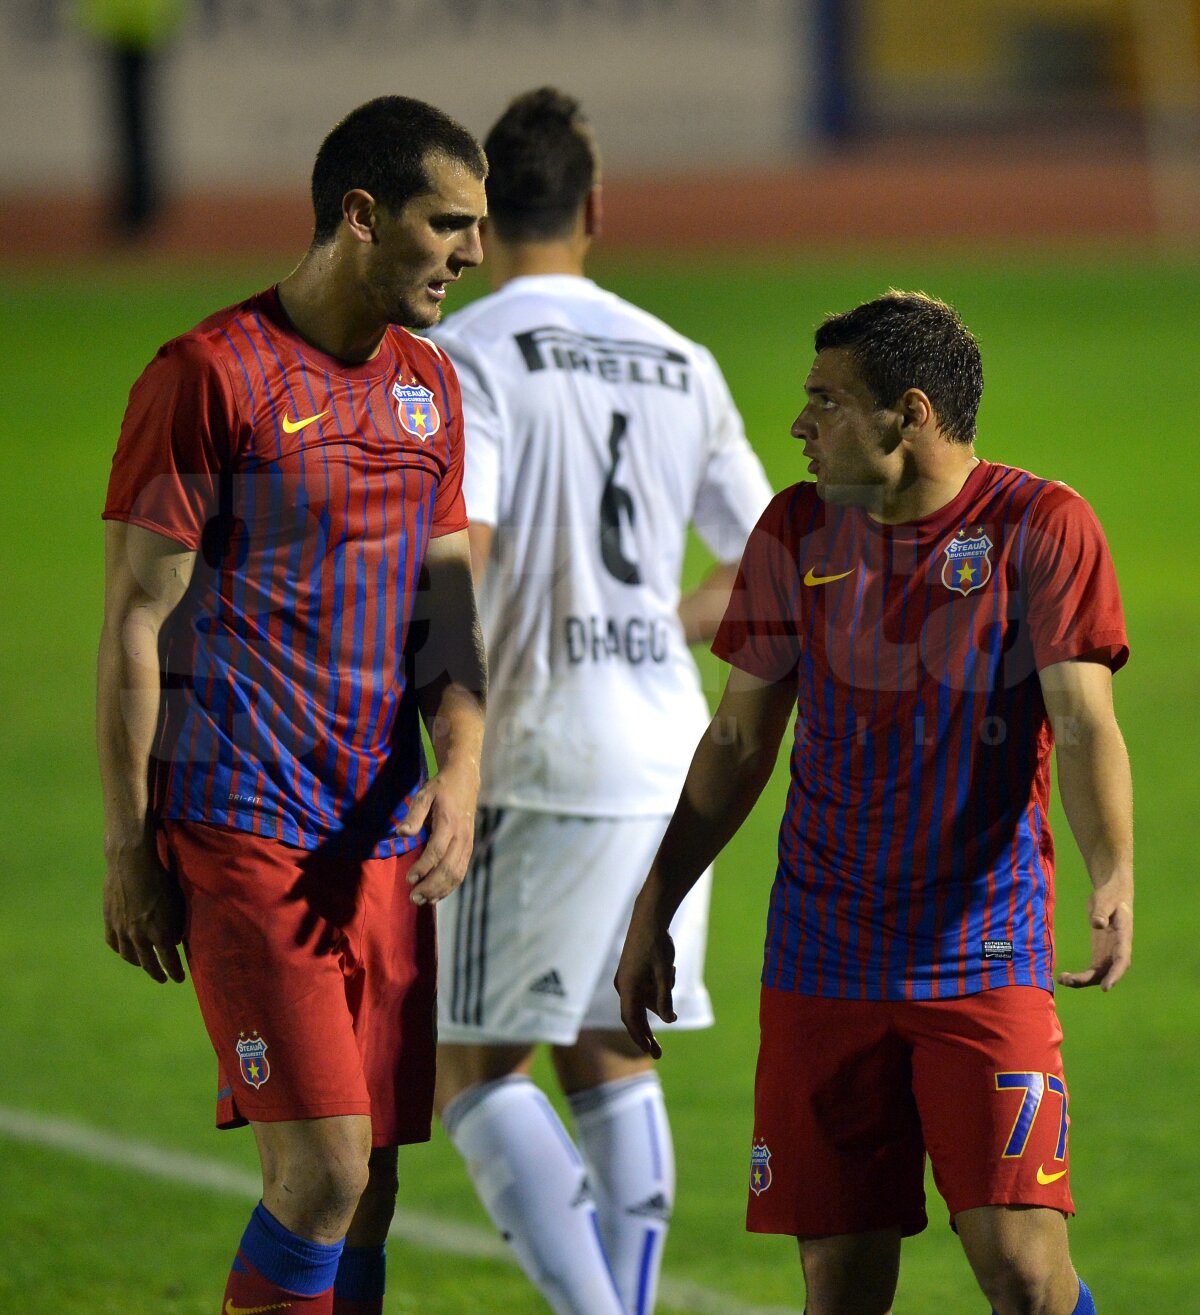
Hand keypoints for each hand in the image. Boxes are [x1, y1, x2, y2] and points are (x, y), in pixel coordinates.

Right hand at [103, 843, 185, 983]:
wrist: (131, 864)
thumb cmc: (161, 879)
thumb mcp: (176, 903)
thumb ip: (175, 926)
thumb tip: (172, 941)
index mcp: (159, 932)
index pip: (169, 960)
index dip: (175, 972)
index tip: (179, 979)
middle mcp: (138, 936)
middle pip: (148, 963)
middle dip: (158, 972)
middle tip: (163, 979)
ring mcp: (121, 930)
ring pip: (129, 955)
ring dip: (138, 963)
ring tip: (145, 965)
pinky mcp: (109, 921)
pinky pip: (114, 943)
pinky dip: (121, 950)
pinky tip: (125, 951)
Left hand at [397, 766, 476, 904]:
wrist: (465, 781)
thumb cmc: (440, 789)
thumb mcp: (424, 795)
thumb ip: (413, 815)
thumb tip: (401, 833)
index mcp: (449, 823)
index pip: (437, 851)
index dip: (423, 868)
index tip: (408, 879)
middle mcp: (462, 836)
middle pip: (449, 868)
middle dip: (431, 886)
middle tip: (413, 898)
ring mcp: (468, 843)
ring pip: (457, 874)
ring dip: (440, 890)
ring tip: (422, 900)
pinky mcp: (469, 848)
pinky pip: (461, 872)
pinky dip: (449, 887)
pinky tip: (436, 895)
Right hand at [614, 898, 676, 1060]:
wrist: (649, 917)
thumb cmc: (657, 944)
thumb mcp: (665, 972)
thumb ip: (665, 998)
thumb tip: (668, 1020)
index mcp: (628, 987)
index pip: (632, 1020)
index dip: (641, 1038)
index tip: (651, 1053)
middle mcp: (623, 985)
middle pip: (634, 1016)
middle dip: (646, 1034)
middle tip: (658, 1054)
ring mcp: (626, 978)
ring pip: (644, 1000)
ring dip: (659, 998)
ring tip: (672, 974)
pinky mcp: (632, 972)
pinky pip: (645, 989)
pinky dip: (658, 987)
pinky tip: (669, 970)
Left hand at [1058, 878, 1132, 990]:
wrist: (1112, 894)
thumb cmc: (1110, 896)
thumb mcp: (1105, 900)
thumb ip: (1102, 912)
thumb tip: (1098, 924)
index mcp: (1123, 937)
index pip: (1122, 959)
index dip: (1115, 974)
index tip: (1106, 987)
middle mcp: (1118, 949)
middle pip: (1108, 971)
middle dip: (1092, 980)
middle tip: (1071, 981)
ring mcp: (1109, 954)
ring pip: (1099, 974)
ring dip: (1083, 981)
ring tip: (1062, 980)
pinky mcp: (1100, 954)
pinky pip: (1092, 970)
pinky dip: (1080, 976)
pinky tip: (1064, 978)